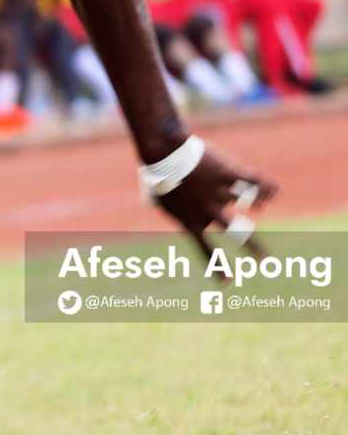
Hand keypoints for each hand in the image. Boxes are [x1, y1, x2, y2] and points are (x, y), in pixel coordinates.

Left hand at [156, 143, 277, 260]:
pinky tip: (273, 192)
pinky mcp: (229, 173)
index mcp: (191, 220)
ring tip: (260, 204)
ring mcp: (220, 191)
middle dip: (253, 247)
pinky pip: (255, 182)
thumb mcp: (165, 204)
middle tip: (265, 260)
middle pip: (236, 233)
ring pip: (245, 200)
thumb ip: (182, 217)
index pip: (205, 249)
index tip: (226, 282)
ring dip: (255, 202)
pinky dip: (267, 188)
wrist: (163, 151)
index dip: (217, 267)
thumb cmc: (160, 177)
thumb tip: (202, 223)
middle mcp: (208, 209)